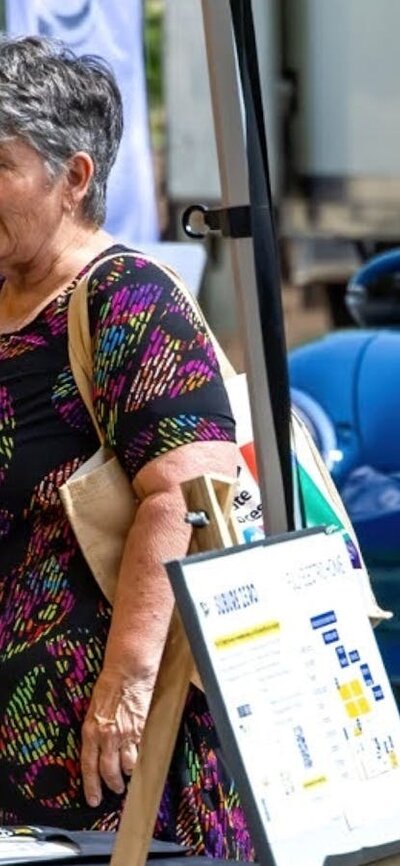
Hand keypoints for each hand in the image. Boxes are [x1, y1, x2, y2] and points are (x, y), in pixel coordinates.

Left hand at [81, 669, 154, 806]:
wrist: (128, 671)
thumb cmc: (110, 685)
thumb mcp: (93, 709)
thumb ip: (94, 729)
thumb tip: (96, 747)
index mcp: (90, 730)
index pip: (88, 765)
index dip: (91, 785)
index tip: (93, 799)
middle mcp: (106, 737)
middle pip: (108, 771)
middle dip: (112, 785)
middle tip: (115, 790)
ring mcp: (124, 735)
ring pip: (126, 766)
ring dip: (127, 773)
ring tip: (128, 774)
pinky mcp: (140, 730)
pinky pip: (139, 753)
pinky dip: (139, 759)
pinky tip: (139, 759)